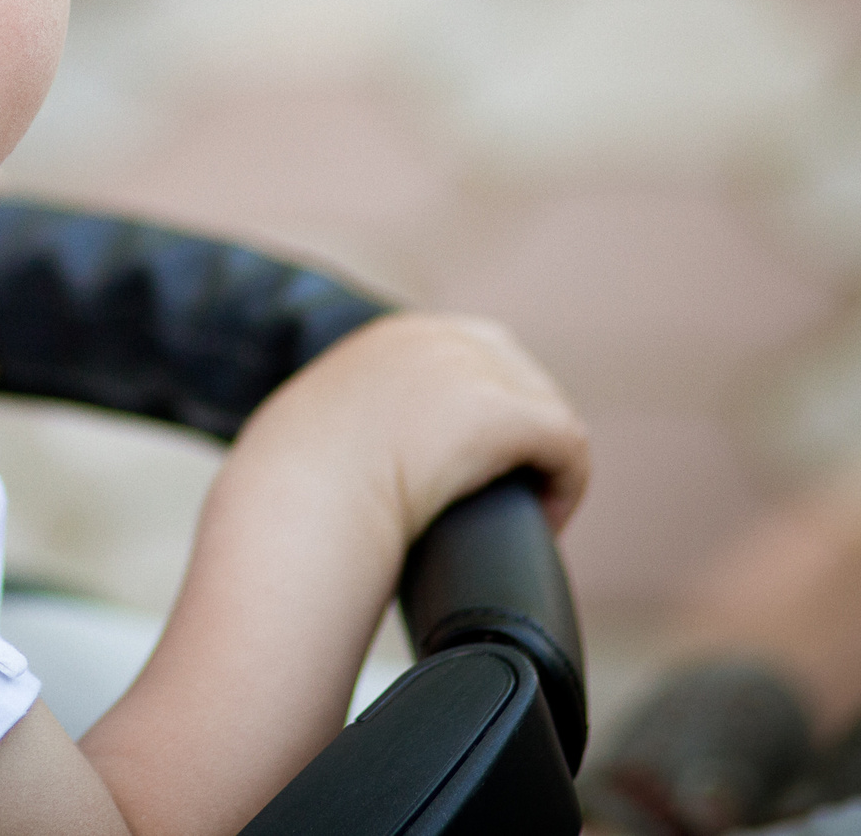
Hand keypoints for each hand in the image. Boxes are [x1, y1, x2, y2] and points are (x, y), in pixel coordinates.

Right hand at [245, 310, 589, 539]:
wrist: (300, 507)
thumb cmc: (292, 497)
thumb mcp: (309, 435)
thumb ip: (337, 428)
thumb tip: (341, 465)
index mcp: (390, 340)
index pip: (470, 352)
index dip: (485, 410)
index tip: (472, 465)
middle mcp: (436, 338)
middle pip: (518, 373)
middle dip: (523, 431)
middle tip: (506, 492)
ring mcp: (471, 370)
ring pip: (546, 411)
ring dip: (545, 461)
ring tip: (529, 511)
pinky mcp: (506, 414)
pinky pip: (568, 447)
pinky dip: (565, 488)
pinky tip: (546, 522)